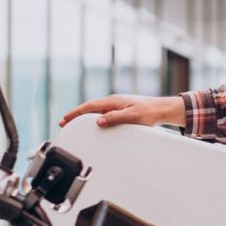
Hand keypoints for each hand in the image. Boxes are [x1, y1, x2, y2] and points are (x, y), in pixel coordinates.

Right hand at [59, 94, 185, 128]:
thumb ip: (115, 118)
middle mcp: (114, 101)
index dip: (76, 113)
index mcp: (114, 101)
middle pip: (90, 107)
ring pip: (96, 110)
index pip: (90, 106)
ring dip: (84, 116)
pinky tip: (92, 122)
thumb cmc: (150, 112)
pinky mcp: (121, 109)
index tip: (65, 119)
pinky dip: (94, 117)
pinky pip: (103, 112)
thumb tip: (99, 121)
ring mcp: (117, 105)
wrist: (162, 109)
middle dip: (76, 115)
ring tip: (74, 124)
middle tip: (64, 123)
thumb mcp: (133, 116)